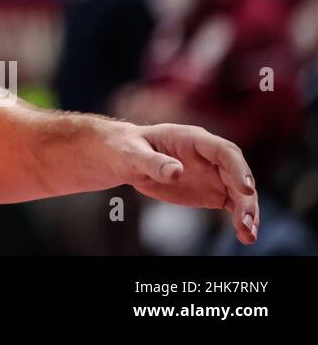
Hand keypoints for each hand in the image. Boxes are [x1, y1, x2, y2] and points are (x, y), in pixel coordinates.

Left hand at [105, 121, 258, 244]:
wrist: (126, 158)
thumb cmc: (128, 149)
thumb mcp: (134, 154)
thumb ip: (154, 162)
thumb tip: (176, 172)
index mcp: (193, 139)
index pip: (224, 151)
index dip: (238, 168)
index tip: (246, 188)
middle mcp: (210, 156)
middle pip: (238, 175)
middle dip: (246, 198)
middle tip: (247, 222)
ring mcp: (214, 174)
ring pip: (240, 192)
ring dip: (248, 213)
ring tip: (248, 236)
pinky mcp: (213, 192)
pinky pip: (233, 204)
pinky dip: (242, 219)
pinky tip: (246, 236)